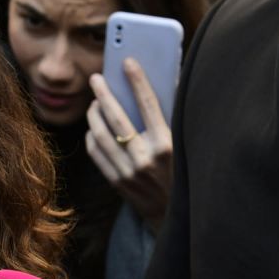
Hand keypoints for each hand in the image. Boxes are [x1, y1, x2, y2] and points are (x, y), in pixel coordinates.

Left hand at [85, 60, 172, 229]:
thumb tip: (162, 83)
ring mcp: (129, 172)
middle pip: (117, 119)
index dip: (137, 80)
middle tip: (96, 78)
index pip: (149, 104)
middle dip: (104, 94)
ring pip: (101, 136)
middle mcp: (147, 158)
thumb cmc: (185, 172)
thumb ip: (174, 117)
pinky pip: (96, 154)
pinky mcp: (118, 183)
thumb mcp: (185, 144)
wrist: (177, 216)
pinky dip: (92, 137)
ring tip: (93, 102)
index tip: (127, 62)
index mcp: (169, 144)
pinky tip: (94, 127)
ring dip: (94, 115)